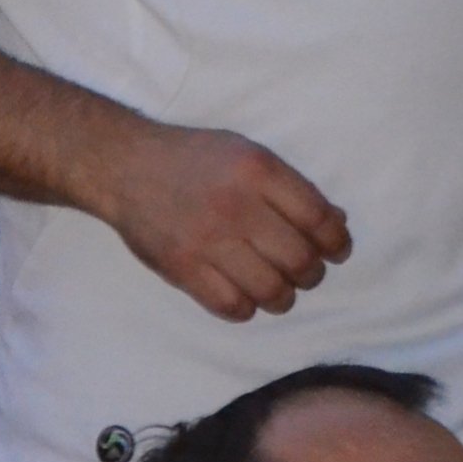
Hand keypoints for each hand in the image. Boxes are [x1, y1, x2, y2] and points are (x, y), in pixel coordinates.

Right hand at [89, 122, 350, 322]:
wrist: (125, 165)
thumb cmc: (194, 159)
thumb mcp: (247, 154)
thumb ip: (291, 188)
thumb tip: (338, 224)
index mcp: (257, 170)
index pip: (319, 219)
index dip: (337, 243)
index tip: (335, 251)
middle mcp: (236, 205)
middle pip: (300, 261)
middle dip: (311, 273)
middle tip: (303, 271)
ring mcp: (207, 240)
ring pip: (272, 291)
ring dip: (283, 296)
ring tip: (275, 287)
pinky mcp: (183, 268)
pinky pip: (233, 307)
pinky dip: (246, 307)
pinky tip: (242, 293)